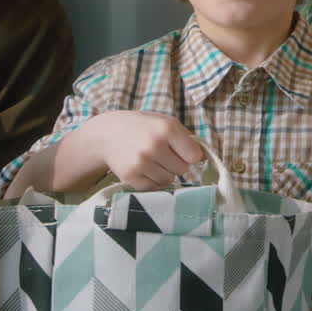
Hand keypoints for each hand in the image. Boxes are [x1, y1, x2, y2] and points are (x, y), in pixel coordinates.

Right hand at [87, 111, 204, 190]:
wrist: (107, 134)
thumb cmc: (142, 127)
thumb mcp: (164, 121)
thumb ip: (185, 138)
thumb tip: (205, 159)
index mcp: (167, 128)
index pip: (194, 156)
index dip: (190, 156)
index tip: (183, 153)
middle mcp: (155, 145)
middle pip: (183, 170)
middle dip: (176, 164)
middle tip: (163, 155)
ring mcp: (142, 162)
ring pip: (169, 181)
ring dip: (164, 174)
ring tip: (151, 161)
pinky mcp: (131, 176)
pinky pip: (153, 188)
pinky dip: (151, 181)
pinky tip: (143, 169)